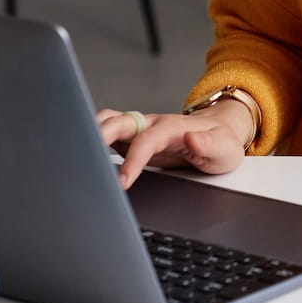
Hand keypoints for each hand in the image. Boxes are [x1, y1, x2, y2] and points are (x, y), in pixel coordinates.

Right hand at [95, 101, 252, 190]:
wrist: (221, 133)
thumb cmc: (222, 142)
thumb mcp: (224, 148)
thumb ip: (209, 144)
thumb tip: (190, 139)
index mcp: (173, 127)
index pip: (146, 140)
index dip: (132, 159)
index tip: (122, 181)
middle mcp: (153, 124)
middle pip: (120, 122)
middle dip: (100, 136)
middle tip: (85, 162)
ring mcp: (141, 129)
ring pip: (110, 121)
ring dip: (92, 132)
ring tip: (77, 155)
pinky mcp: (134, 137)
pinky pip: (109, 132)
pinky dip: (93, 139)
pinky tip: (84, 155)